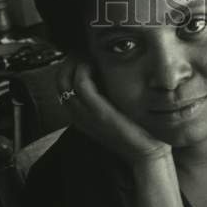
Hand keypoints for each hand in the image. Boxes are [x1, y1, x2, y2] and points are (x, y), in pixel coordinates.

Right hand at [56, 59, 170, 164]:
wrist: (147, 154)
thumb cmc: (136, 132)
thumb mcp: (115, 111)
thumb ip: (106, 96)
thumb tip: (105, 71)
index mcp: (80, 116)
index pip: (61, 86)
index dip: (69, 66)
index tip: (83, 55)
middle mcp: (78, 117)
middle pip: (59, 81)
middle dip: (69, 61)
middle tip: (85, 52)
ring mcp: (86, 116)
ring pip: (64, 81)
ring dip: (75, 62)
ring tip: (90, 57)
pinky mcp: (99, 114)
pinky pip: (81, 84)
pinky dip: (84, 69)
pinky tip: (95, 65)